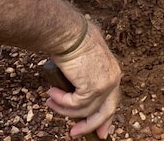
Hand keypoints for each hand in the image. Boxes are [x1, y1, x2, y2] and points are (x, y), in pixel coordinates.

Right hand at [47, 22, 121, 138]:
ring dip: (63, 108)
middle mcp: (113, 79)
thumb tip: (73, 93)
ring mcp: (105, 84)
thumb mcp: (83, 63)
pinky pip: (74, 104)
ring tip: (50, 100)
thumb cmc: (73, 42)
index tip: (100, 132)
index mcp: (113, 72)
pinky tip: (52, 92)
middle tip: (73, 133)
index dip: (105, 118)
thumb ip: (85, 77)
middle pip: (105, 111)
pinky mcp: (93, 87)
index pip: (112, 100)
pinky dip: (60, 101)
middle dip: (90, 124)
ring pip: (84, 109)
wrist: (70, 33)